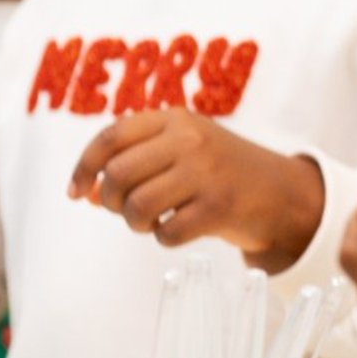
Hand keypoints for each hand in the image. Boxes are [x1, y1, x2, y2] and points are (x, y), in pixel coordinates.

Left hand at [68, 111, 324, 272]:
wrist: (281, 192)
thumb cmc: (219, 171)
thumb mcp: (181, 150)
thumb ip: (135, 162)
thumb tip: (85, 192)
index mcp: (175, 119)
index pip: (110, 137)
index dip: (83, 167)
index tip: (75, 193)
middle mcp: (190, 140)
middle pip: (118, 174)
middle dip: (110, 200)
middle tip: (123, 210)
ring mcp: (206, 173)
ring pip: (138, 206)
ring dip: (135, 223)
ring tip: (151, 221)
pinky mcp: (220, 208)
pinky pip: (166, 233)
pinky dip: (164, 238)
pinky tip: (178, 229)